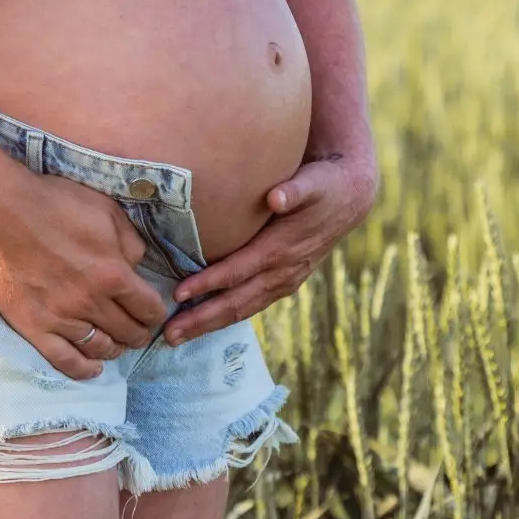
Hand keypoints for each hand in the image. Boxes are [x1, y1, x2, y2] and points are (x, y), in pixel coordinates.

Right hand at [0, 160, 168, 379]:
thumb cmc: (51, 203)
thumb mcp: (104, 209)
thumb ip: (130, 242)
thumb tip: (138, 268)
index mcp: (112, 272)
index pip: (149, 309)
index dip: (156, 313)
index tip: (153, 312)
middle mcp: (89, 302)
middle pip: (128, 332)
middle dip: (139, 332)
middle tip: (138, 329)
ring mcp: (60, 318)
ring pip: (100, 348)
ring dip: (115, 349)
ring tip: (116, 343)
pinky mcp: (33, 326)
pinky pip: (64, 360)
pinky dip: (83, 370)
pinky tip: (94, 368)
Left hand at [164, 147, 378, 345]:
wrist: (350, 199)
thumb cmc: (323, 186)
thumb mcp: (313, 182)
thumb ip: (294, 190)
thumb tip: (275, 198)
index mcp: (282, 249)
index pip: (238, 271)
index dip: (208, 283)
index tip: (178, 293)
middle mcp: (282, 272)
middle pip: (236, 302)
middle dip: (201, 320)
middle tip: (168, 334)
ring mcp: (284, 281)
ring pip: (242, 310)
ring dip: (208, 324)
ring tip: (176, 336)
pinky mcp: (283, 282)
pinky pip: (250, 305)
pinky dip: (225, 316)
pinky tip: (203, 321)